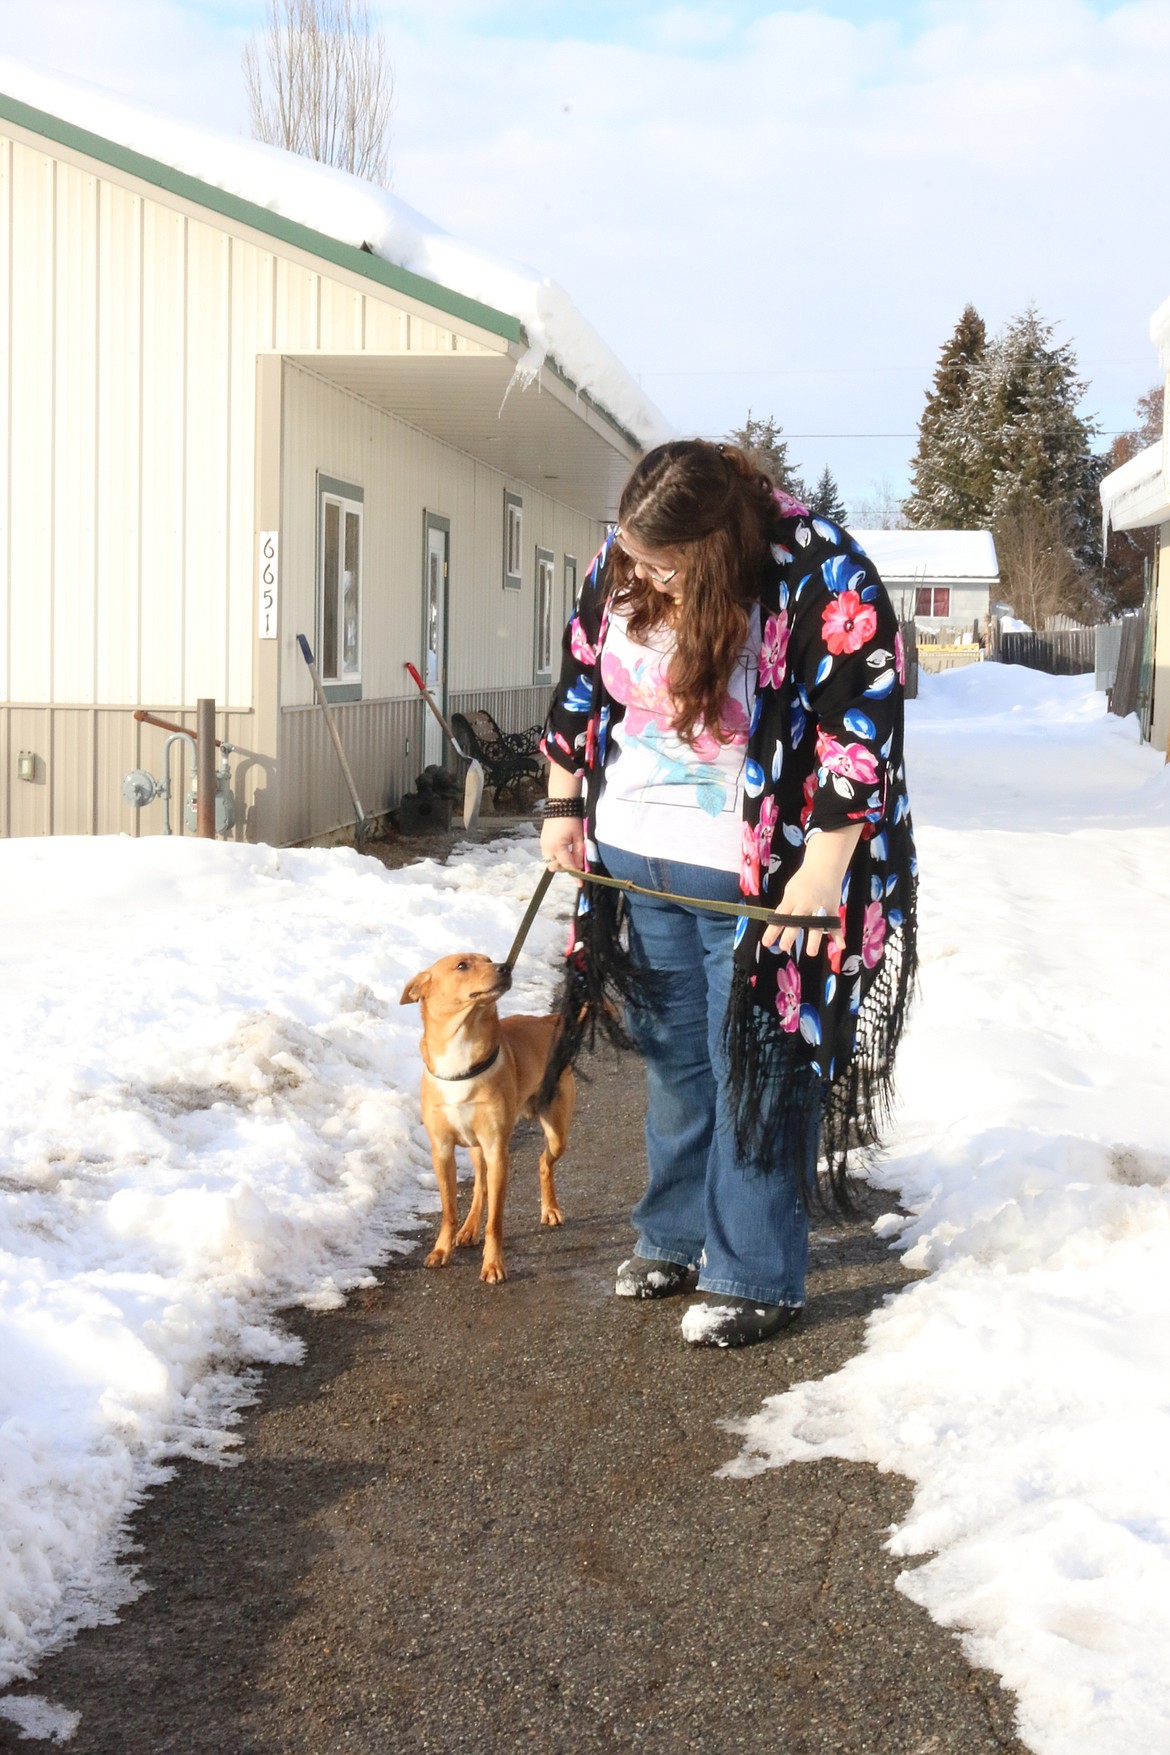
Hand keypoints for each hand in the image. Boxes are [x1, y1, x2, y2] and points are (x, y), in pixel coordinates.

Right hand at [540, 816, 585, 881]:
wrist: (560, 805)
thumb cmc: (572, 820)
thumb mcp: (579, 837)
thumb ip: (580, 854)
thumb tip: (581, 867)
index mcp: (558, 847)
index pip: (567, 866)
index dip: (575, 875)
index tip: (581, 883)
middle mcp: (547, 848)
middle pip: (555, 867)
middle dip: (565, 868)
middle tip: (576, 862)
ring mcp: (543, 845)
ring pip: (551, 862)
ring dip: (560, 862)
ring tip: (570, 854)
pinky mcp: (543, 842)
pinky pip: (548, 855)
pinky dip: (556, 857)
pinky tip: (564, 850)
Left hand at [761, 824, 862, 956]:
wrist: (824, 866)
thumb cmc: (803, 880)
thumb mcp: (790, 890)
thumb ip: (786, 907)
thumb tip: (779, 924)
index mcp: (792, 899)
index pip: (780, 917)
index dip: (773, 930)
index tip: (766, 943)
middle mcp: (805, 904)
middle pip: (796, 921)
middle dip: (790, 935)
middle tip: (784, 947)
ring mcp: (820, 907)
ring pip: (816, 925)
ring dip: (814, 939)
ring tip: (811, 952)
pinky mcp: (832, 908)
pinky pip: (835, 924)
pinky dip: (839, 935)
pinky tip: (841, 946)